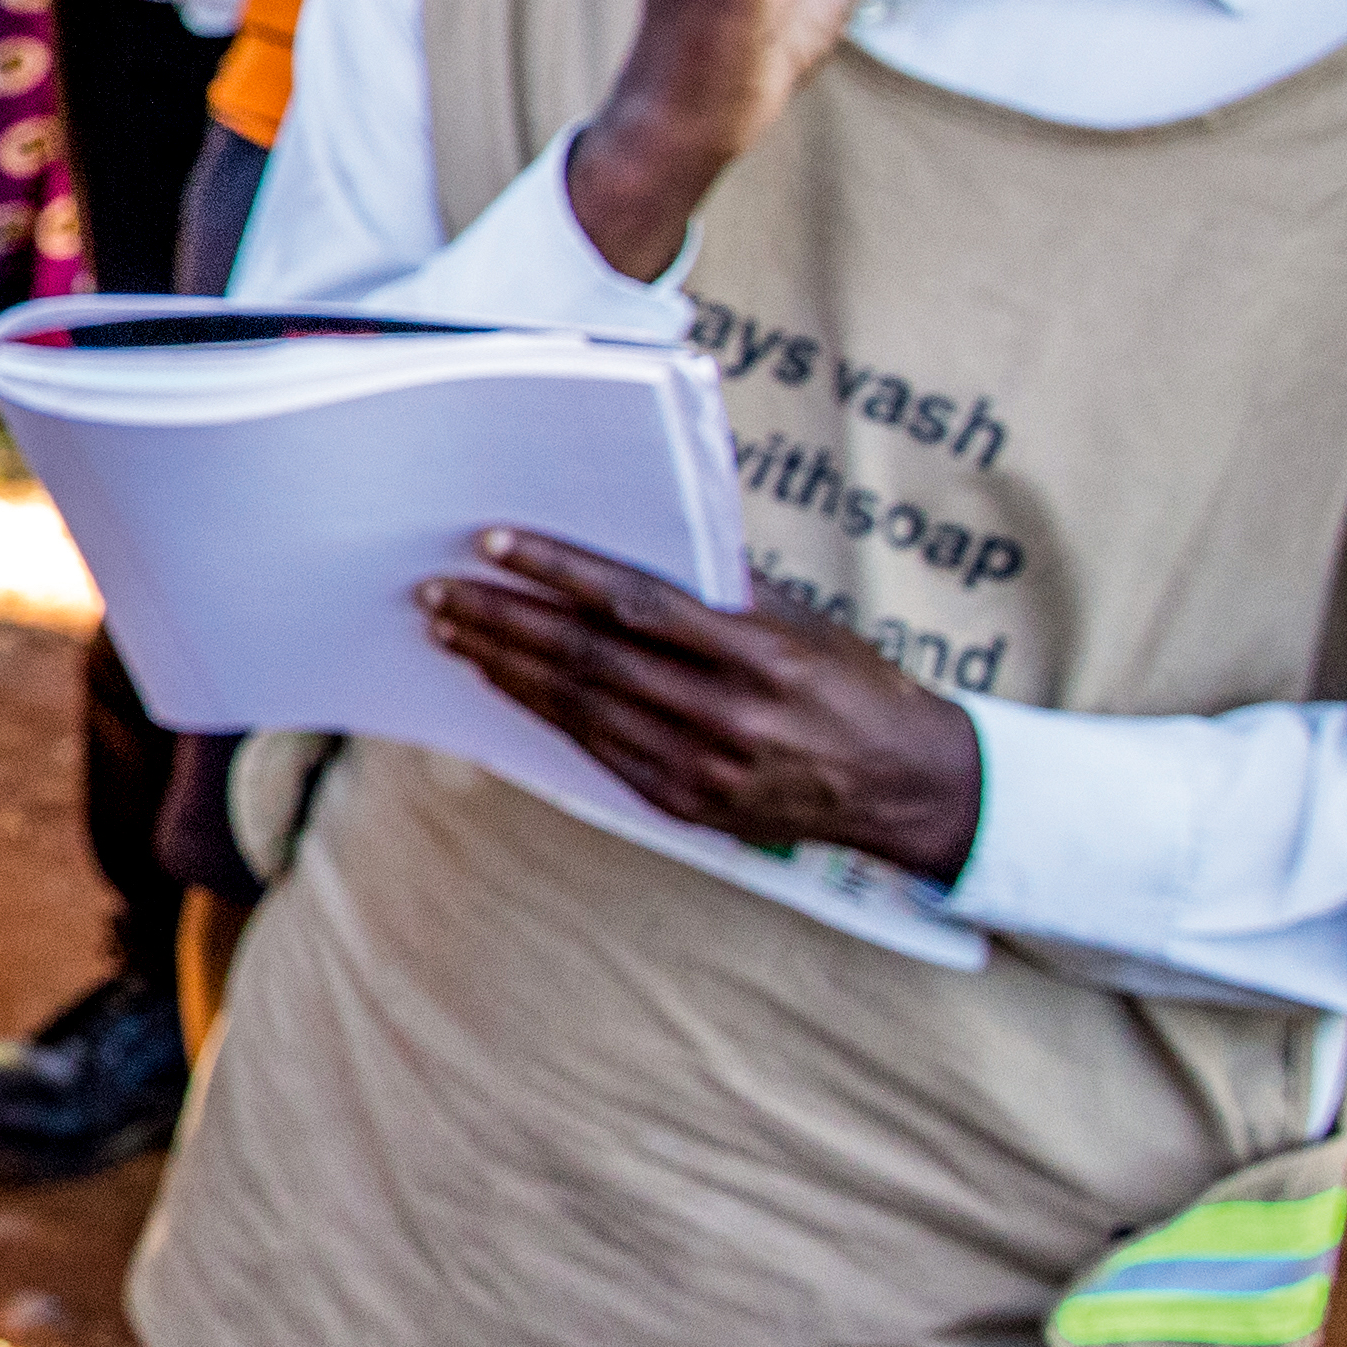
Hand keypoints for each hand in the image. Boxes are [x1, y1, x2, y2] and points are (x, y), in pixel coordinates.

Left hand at [418, 529, 984, 883]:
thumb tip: (625, 542)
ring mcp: (703, 767)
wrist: (906, 785)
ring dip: (506, 666)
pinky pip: (594, 749)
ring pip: (580, 706)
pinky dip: (541, 710)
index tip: (494, 544)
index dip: (558, 572)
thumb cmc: (851, 683)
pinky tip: (502, 681)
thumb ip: (717, 589)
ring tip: (451, 630)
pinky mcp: (685, 803)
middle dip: (505, 621)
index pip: (636, 603)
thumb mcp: (800, 621)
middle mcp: (729, 715)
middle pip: (590, 658)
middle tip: (439, 592)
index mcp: (761, 656)